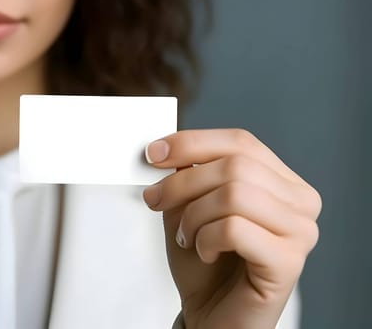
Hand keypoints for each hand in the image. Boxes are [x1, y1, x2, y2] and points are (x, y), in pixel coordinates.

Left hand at [143, 129, 320, 328]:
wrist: (212, 316)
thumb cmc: (205, 266)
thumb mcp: (189, 208)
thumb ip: (186, 176)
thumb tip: (167, 148)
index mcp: (281, 182)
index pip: (241, 142)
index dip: (193, 142)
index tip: (154, 152)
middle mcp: (300, 203)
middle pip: (236, 165)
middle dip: (182, 182)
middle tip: (156, 201)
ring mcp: (300, 232)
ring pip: (235, 194)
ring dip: (194, 215)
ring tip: (188, 236)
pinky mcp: (289, 261)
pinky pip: (234, 229)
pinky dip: (205, 239)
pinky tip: (206, 253)